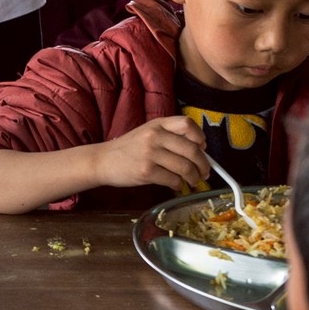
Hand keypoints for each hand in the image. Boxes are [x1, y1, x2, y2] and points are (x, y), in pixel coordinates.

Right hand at [88, 116, 210, 194]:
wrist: (103, 160)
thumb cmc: (128, 148)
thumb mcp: (148, 132)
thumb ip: (170, 136)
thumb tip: (200, 149)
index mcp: (157, 124)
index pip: (187, 124)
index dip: (200, 137)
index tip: (203, 148)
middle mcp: (154, 136)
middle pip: (191, 149)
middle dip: (203, 164)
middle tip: (205, 172)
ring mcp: (150, 154)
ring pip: (185, 167)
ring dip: (194, 178)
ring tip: (194, 181)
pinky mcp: (146, 172)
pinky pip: (173, 180)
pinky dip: (179, 185)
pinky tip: (177, 185)